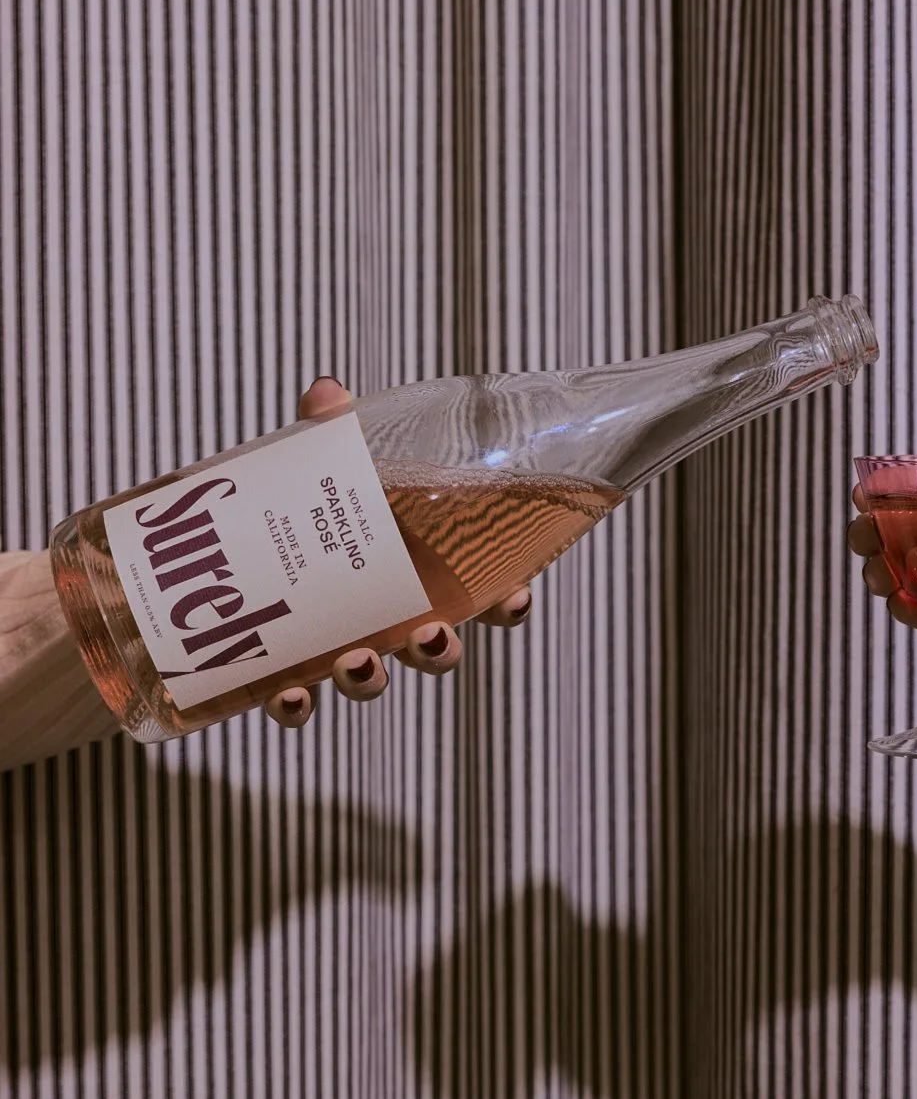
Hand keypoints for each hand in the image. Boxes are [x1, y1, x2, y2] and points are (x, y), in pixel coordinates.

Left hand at [265, 378, 532, 727]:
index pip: (478, 594)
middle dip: (440, 652)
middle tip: (432, 636)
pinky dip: (297, 706)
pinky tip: (290, 696)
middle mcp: (385, 617)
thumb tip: (327, 392)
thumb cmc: (298, 506)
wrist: (218, 549)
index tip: (514, 597)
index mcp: (414, 571)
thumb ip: (330, 433)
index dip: (505, 604)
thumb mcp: (319, 464)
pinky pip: (299, 703)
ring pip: (370, 679)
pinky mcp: (285, 672)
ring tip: (359, 663)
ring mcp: (338, 648)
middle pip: (432, 647)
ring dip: (371, 680)